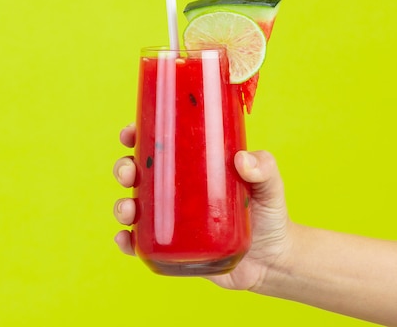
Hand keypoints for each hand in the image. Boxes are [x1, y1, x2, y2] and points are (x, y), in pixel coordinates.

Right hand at [112, 123, 293, 290]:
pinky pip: (141, 244)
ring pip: (134, 207)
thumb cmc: (269, 215)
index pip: (159, 147)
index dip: (138, 136)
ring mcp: (171, 221)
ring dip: (122, 205)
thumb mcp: (270, 186)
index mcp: (192, 169)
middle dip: (124, 169)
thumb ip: (264, 168)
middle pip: (138, 175)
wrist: (274, 262)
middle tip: (128, 172)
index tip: (129, 133)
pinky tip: (126, 239)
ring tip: (128, 209)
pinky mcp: (172, 248)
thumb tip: (242, 160)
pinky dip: (127, 241)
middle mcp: (175, 193)